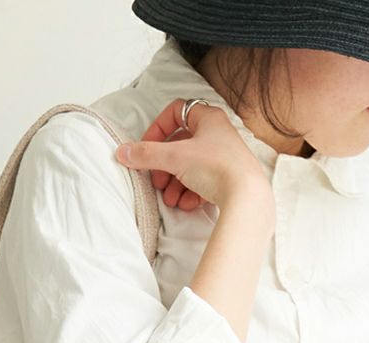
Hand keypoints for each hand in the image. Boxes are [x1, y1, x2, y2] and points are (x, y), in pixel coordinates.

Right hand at [116, 98, 271, 212]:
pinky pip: (202, 182)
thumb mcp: (175, 158)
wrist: (246, 195)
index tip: (147, 147)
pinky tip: (186, 204)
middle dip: (164, 166)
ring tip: (170, 199)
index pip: (175, 112)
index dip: (157, 129)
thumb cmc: (217, 167)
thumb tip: (122, 152)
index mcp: (207, 118)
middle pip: (179, 145)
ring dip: (174, 184)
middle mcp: (217, 134)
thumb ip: (146, 154)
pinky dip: (190, 193)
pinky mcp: (227, 178)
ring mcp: (223, 157)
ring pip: (189, 167)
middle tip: (156, 181)